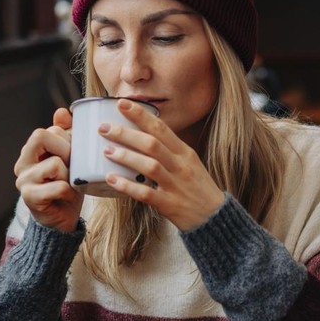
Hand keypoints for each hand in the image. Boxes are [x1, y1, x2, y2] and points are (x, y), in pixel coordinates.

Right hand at [14, 108, 83, 233]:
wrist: (61, 221)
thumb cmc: (67, 187)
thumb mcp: (70, 158)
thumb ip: (65, 134)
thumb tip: (62, 111)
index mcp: (30, 151)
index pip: (47, 131)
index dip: (66, 139)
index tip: (74, 154)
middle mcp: (22, 163)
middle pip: (41, 136)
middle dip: (66, 150)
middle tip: (73, 166)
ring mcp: (23, 181)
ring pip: (54, 163)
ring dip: (70, 175)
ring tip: (71, 184)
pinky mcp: (30, 197)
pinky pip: (58, 186)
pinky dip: (69, 191)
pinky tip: (67, 197)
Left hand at [98, 99, 225, 230]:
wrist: (215, 217)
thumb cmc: (197, 188)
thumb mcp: (188, 163)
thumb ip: (168, 150)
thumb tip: (139, 136)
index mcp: (184, 153)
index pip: (161, 128)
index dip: (140, 115)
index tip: (121, 103)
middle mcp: (181, 166)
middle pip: (152, 144)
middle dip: (126, 134)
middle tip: (104, 128)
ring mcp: (175, 185)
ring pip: (150, 166)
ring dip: (127, 157)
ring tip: (106, 150)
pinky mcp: (169, 204)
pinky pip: (146, 193)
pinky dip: (127, 186)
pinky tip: (111, 179)